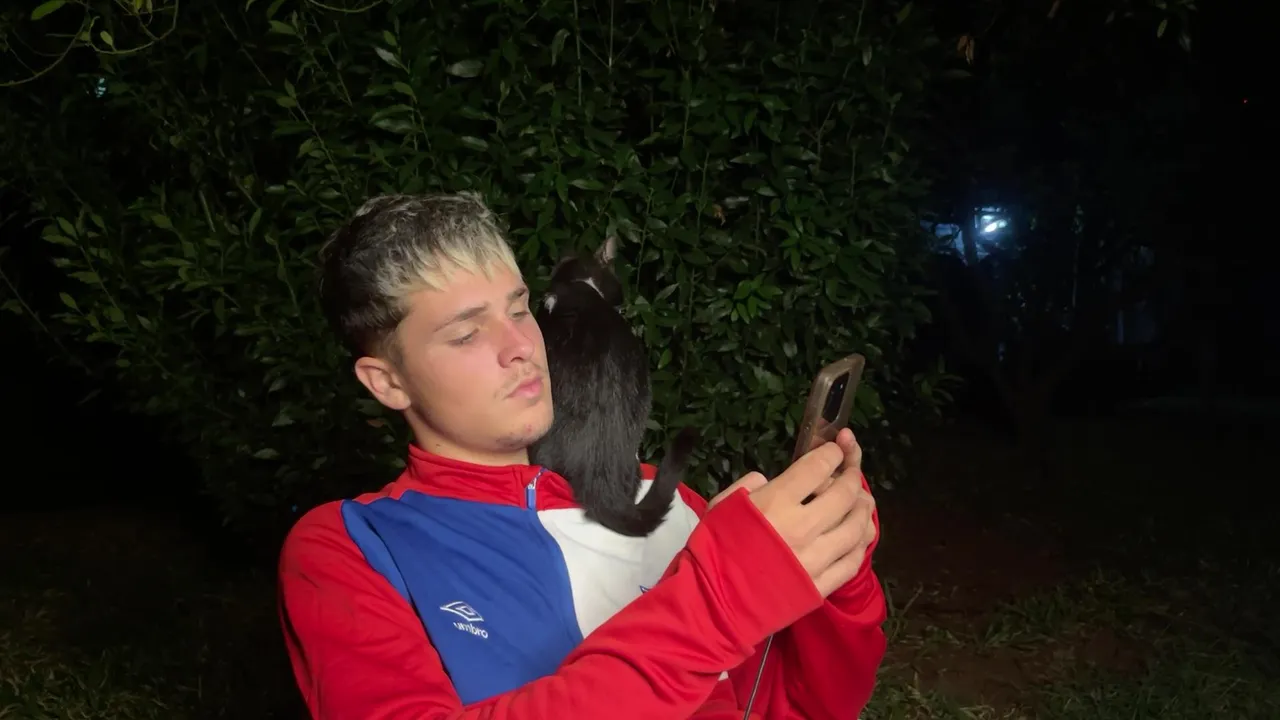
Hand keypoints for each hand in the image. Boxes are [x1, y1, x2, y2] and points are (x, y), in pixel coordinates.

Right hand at [709, 429, 875, 597]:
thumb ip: (748, 485)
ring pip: (856, 528)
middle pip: (844, 495)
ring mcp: (816, 560)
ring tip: (862, 500)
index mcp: (776, 502)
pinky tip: (859, 536)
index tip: (835, 450)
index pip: (817, 468)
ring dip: (863, 509)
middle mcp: (803, 527)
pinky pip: (853, 561)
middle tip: (851, 471)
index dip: (832, 454)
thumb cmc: (711, 550)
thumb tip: (769, 480)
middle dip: (852, 476)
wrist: (711, 604)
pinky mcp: (821, 587)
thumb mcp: (721, 505)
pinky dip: (860, 543)